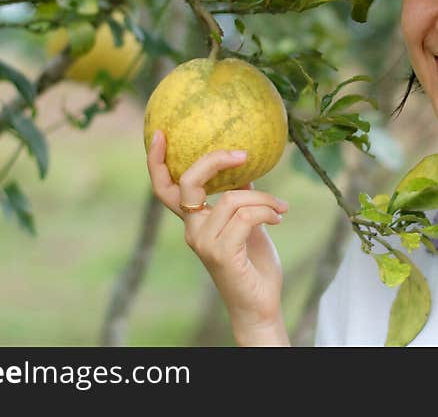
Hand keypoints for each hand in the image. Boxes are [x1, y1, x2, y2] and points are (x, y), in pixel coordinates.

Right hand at [146, 129, 289, 344]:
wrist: (260, 303)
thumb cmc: (253, 263)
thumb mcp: (245, 221)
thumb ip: (239, 195)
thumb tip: (245, 165)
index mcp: (194, 221)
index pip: (165, 188)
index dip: (157, 161)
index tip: (160, 133)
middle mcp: (192, 230)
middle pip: (189, 182)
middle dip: (214, 161)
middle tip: (242, 154)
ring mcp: (204, 243)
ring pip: (231, 198)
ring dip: (263, 198)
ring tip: (281, 206)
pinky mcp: (222, 254)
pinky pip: (246, 216)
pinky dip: (267, 211)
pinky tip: (279, 218)